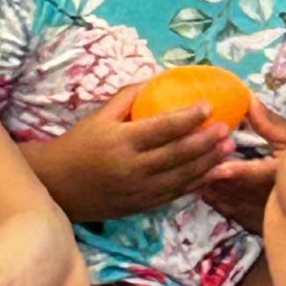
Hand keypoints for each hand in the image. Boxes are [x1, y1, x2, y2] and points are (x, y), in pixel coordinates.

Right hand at [26, 82, 234, 220]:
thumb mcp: (101, 114)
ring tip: (228, 150)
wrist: (57, 185)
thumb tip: (161, 79)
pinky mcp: (141, 206)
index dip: (189, 117)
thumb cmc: (80, 143)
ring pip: (181, 178)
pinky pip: (174, 195)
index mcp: (122, 141)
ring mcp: (138, 191)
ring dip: (208, 164)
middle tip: (227, 129)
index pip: (163, 128)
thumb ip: (131, 96)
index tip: (209, 106)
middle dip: (206, 142)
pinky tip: (211, 173)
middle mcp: (133, 168)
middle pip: (178, 154)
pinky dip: (195, 184)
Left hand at [199, 95, 285, 231]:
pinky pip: (240, 216)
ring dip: (216, 195)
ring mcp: (267, 212)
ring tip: (194, 184)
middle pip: (237, 191)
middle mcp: (270, 196)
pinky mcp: (265, 221)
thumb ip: (268, 122)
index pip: (250, 174)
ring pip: (235, 205)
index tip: (212, 167)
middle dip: (215, 183)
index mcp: (277, 173)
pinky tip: (211, 199)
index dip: (230, 171)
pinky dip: (224, 207)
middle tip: (191, 172)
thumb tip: (248, 100)